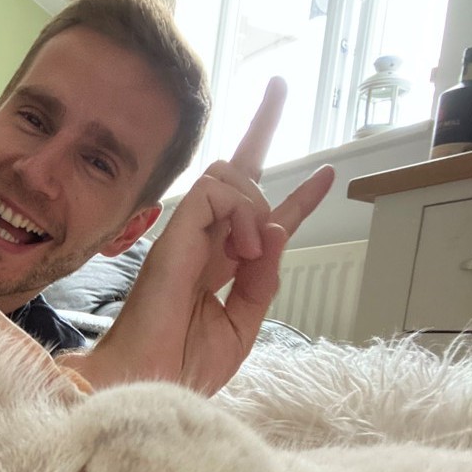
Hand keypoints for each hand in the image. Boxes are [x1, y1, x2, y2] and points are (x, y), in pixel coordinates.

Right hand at [76, 78, 335, 394]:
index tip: (326, 174)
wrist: (144, 386)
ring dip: (256, 201)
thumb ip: (262, 282)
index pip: (258, 220)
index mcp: (217, 269)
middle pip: (234, 175)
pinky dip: (240, 210)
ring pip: (227, 175)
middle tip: (278, 85)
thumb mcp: (241, 327)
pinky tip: (245, 245)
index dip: (295, 198)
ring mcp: (183, 239)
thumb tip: (275, 230)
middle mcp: (200, 246)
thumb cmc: (181, 368)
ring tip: (256, 248)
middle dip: (261, 129)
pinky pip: (214, 192)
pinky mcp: (171, 238)